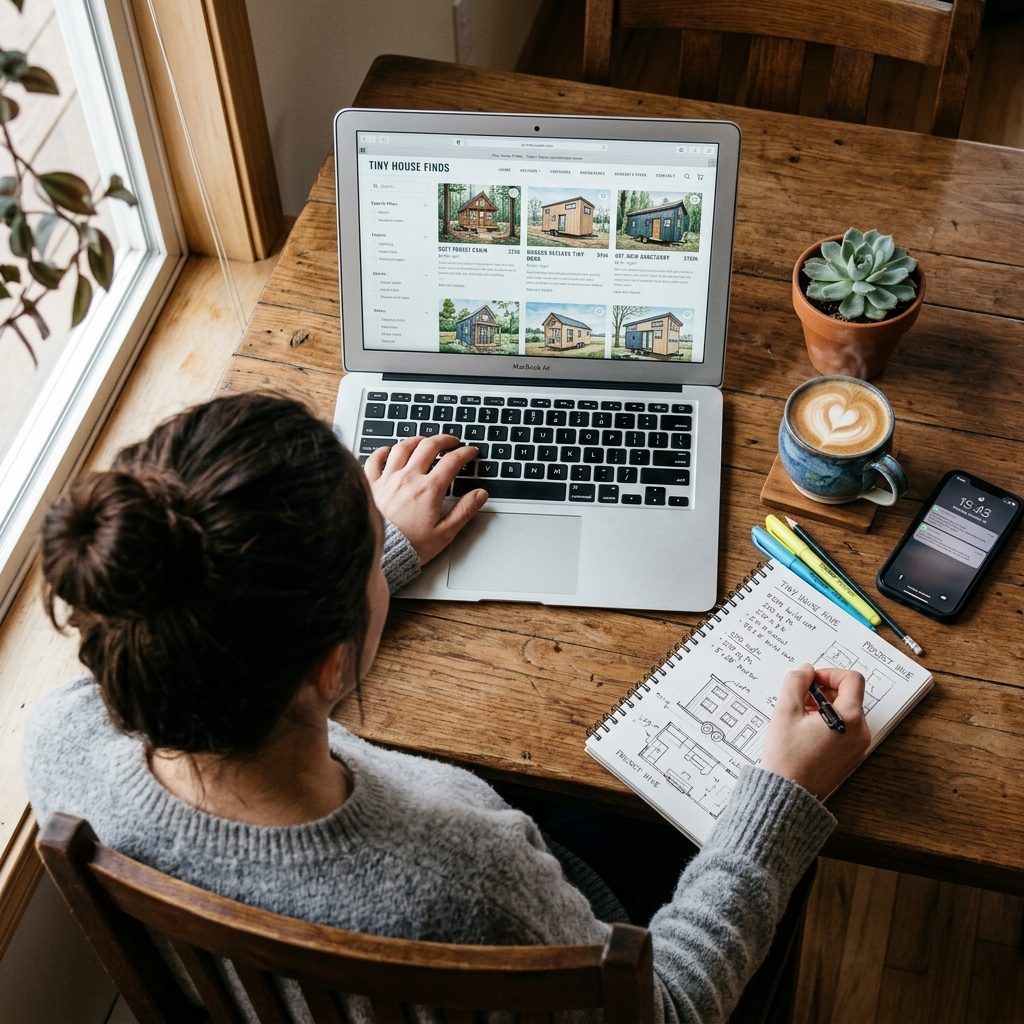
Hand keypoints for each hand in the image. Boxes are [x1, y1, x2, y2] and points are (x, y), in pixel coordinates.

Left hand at [364, 435, 487, 565]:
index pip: (452, 461)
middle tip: (452, 441)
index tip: (471, 452)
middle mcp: (408, 478)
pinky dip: (382, 451)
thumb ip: (464, 511)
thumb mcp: (444, 533)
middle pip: (428, 446)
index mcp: (429, 489)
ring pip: (402, 448)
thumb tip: (479, 495)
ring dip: (416, 441)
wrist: (381, 554)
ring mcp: (388, 479)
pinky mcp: (372, 485)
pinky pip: (374, 460)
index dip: (465, 453)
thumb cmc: (410, 547)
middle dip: (444, 440)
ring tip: (424, 441)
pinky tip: (387, 450)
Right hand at [759, 664, 870, 800]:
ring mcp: (857, 747)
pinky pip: (844, 729)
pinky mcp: (850, 757)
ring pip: (845, 713)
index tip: (810, 680)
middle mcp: (859, 733)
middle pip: (848, 696)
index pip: (851, 679)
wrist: (788, 794)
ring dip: (824, 707)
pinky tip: (804, 731)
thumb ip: (796, 682)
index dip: (829, 673)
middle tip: (799, 698)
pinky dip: (827, 722)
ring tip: (799, 716)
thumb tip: (806, 671)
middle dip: (823, 691)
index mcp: (849, 719)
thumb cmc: (787, 758)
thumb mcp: (785, 711)